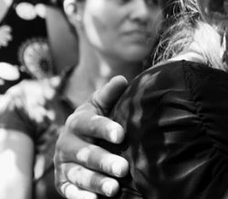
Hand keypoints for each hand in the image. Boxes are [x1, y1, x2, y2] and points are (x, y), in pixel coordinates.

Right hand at [54, 76, 129, 197]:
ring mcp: (63, 165)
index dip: (105, 128)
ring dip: (97, 182)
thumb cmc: (97, 119)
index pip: (91, 124)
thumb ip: (110, 94)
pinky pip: (70, 192)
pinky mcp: (63, 183)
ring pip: (80, 175)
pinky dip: (81, 197)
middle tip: (124, 168)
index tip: (121, 134)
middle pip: (86, 154)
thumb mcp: (100, 105)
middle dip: (105, 161)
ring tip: (115, 189)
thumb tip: (121, 80)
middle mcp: (66, 144)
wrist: (77, 139)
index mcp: (77, 122)